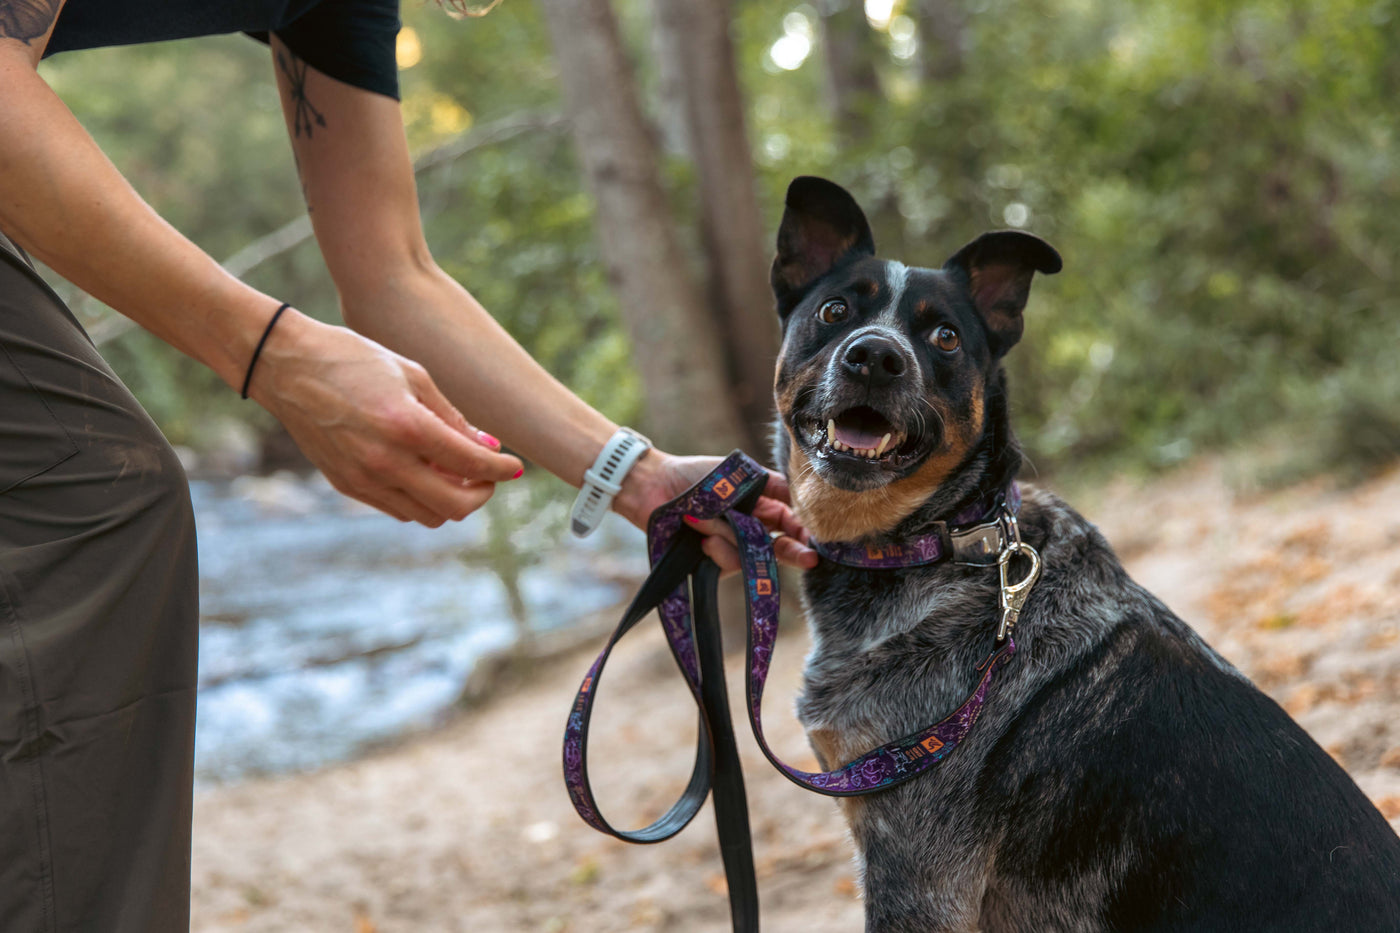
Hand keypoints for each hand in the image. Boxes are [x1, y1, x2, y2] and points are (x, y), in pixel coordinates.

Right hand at [248, 310, 522, 525]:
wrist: (287, 365)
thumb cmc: (353, 360)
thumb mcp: (413, 376)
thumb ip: (453, 418)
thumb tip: (489, 446)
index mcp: (406, 426)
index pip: (472, 463)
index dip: (501, 468)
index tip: (515, 466)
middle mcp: (384, 460)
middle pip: (455, 506)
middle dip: (482, 493)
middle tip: (487, 475)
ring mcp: (363, 479)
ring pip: (428, 516)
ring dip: (451, 500)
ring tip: (454, 471)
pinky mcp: (346, 486)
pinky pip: (398, 509)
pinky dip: (421, 499)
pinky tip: (425, 473)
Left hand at [614, 451, 817, 573]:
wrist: (654, 488)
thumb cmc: (696, 476)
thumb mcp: (740, 474)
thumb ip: (774, 485)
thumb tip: (804, 493)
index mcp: (760, 508)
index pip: (791, 523)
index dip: (804, 532)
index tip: (815, 539)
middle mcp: (749, 530)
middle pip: (780, 548)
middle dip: (794, 553)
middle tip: (810, 559)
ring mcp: (732, 548)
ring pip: (751, 555)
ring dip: (729, 537)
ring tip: (703, 520)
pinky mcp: (712, 562)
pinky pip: (728, 563)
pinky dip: (718, 549)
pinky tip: (702, 538)